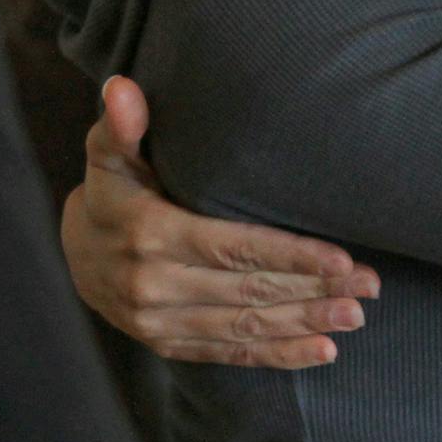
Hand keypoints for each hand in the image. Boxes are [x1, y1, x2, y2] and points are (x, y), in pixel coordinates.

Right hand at [61, 76, 379, 367]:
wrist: (74, 254)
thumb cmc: (111, 189)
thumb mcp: (110, 154)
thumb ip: (122, 125)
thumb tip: (122, 86)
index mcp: (149, 234)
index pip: (232, 248)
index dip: (289, 255)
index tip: (340, 259)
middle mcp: (154, 285)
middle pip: (248, 290)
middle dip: (313, 290)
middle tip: (367, 287)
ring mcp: (160, 321)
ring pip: (245, 325)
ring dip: (305, 324)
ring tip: (355, 316)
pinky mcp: (168, 344)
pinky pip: (229, 352)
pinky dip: (278, 354)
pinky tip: (323, 350)